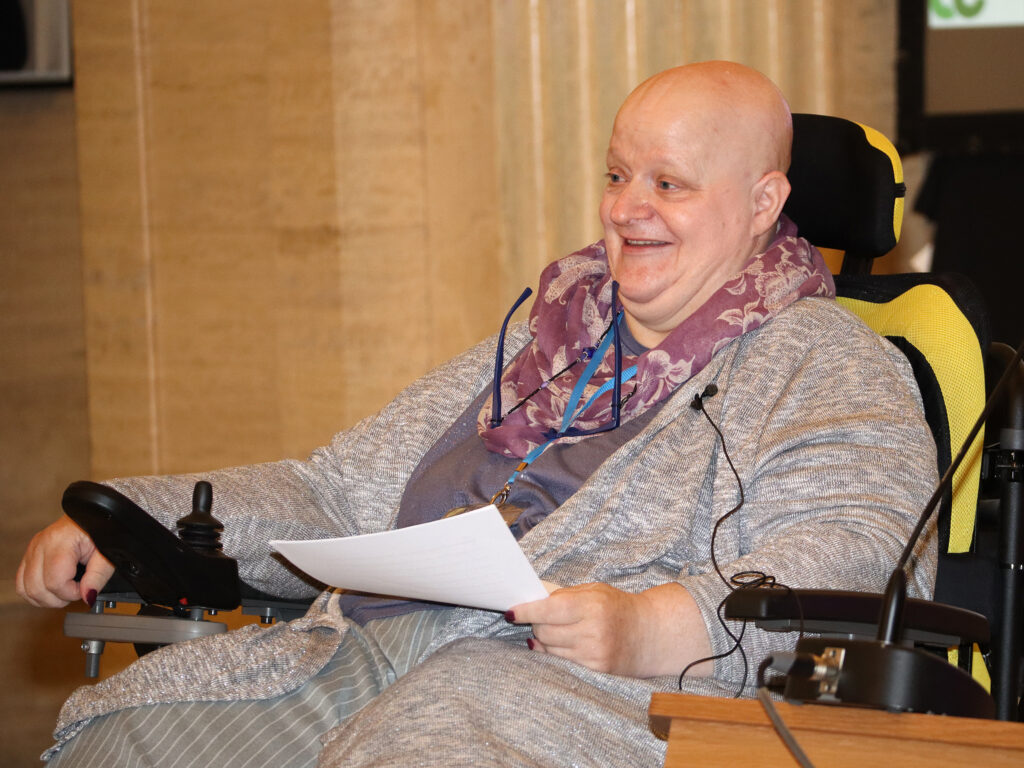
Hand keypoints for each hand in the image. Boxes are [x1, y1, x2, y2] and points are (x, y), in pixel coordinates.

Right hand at [15, 515, 113, 607]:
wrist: (95, 515)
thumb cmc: (103, 530)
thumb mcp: (108, 553)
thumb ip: (99, 576)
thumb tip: (87, 597)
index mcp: (60, 541)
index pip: (55, 582)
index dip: (72, 593)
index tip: (86, 588)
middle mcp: (41, 544)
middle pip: (36, 588)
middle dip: (58, 598)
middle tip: (77, 591)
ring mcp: (33, 549)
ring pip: (25, 588)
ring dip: (45, 598)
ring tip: (66, 591)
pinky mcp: (30, 554)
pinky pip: (21, 582)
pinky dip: (35, 592)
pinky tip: (52, 591)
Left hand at [507, 582, 712, 678]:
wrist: (650, 634)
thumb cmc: (617, 607)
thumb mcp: (594, 591)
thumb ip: (563, 594)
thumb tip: (531, 598)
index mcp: (592, 605)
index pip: (549, 609)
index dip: (525, 611)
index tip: (510, 612)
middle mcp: (593, 630)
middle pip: (544, 631)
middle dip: (535, 623)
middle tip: (536, 617)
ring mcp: (594, 653)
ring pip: (550, 648)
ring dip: (543, 638)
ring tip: (549, 629)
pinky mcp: (596, 670)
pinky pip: (561, 661)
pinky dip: (554, 652)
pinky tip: (556, 644)